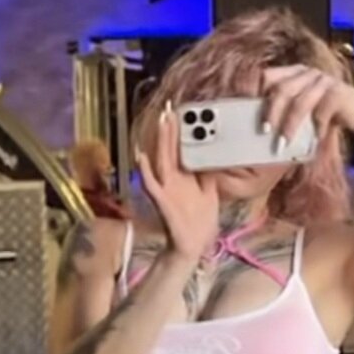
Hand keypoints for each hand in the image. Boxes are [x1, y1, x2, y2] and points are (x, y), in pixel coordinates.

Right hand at [136, 105, 219, 260]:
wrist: (193, 247)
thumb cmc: (200, 222)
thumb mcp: (210, 193)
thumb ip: (208, 175)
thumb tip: (213, 156)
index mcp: (185, 178)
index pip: (182, 149)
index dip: (181, 131)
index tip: (181, 112)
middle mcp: (174, 180)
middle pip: (171, 150)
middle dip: (169, 129)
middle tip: (168, 107)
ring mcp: (167, 190)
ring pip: (162, 160)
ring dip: (160, 141)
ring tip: (160, 122)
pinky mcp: (163, 203)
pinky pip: (151, 186)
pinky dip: (145, 172)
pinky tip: (141, 158)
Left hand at [262, 65, 353, 147]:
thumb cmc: (328, 112)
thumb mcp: (304, 106)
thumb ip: (287, 106)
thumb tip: (260, 123)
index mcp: (296, 71)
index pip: (269, 76)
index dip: (257, 92)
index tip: (247, 112)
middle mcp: (309, 72)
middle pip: (282, 89)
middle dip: (271, 112)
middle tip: (264, 131)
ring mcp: (325, 81)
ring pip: (300, 103)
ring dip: (289, 126)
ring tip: (283, 144)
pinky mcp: (339, 94)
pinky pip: (321, 112)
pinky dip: (316, 128)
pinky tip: (315, 138)